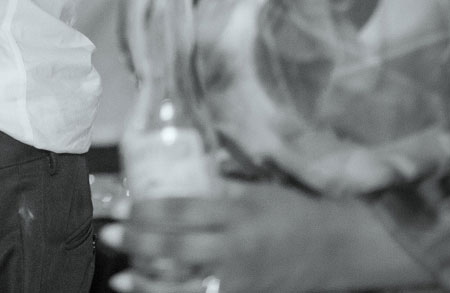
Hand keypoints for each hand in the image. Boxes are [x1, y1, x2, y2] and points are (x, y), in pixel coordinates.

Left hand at [104, 183, 410, 292]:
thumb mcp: (258, 191)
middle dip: (138, 242)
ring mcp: (241, 279)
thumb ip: (221, 184)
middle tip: (109, 235)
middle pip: (177, 247)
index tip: (123, 207)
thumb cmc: (296, 213)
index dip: (148, 210)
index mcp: (237, 213)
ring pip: (186, 284)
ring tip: (119, 278)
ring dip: (149, 282)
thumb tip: (184, 168)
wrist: (340, 249)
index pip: (183, 210)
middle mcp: (236, 247)